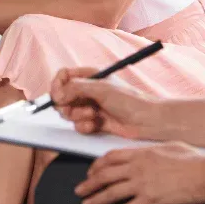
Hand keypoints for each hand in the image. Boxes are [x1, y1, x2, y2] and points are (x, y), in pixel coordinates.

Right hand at [49, 67, 164, 140]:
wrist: (148, 121)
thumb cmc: (129, 100)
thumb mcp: (101, 89)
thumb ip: (76, 88)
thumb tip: (56, 96)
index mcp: (89, 77)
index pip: (63, 76)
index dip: (58, 86)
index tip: (59, 96)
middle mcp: (87, 91)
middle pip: (62, 97)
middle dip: (68, 105)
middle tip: (79, 108)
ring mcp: (89, 107)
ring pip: (68, 113)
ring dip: (78, 116)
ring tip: (93, 116)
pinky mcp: (93, 123)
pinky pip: (78, 126)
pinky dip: (84, 126)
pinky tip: (96, 126)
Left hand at [75, 142, 204, 203]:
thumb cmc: (193, 159)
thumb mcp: (169, 146)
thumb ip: (154, 150)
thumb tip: (150, 152)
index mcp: (140, 153)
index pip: (111, 157)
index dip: (97, 165)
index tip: (91, 171)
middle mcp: (136, 167)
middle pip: (105, 175)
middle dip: (89, 183)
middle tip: (79, 190)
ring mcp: (142, 184)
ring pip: (111, 192)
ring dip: (96, 199)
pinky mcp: (150, 200)